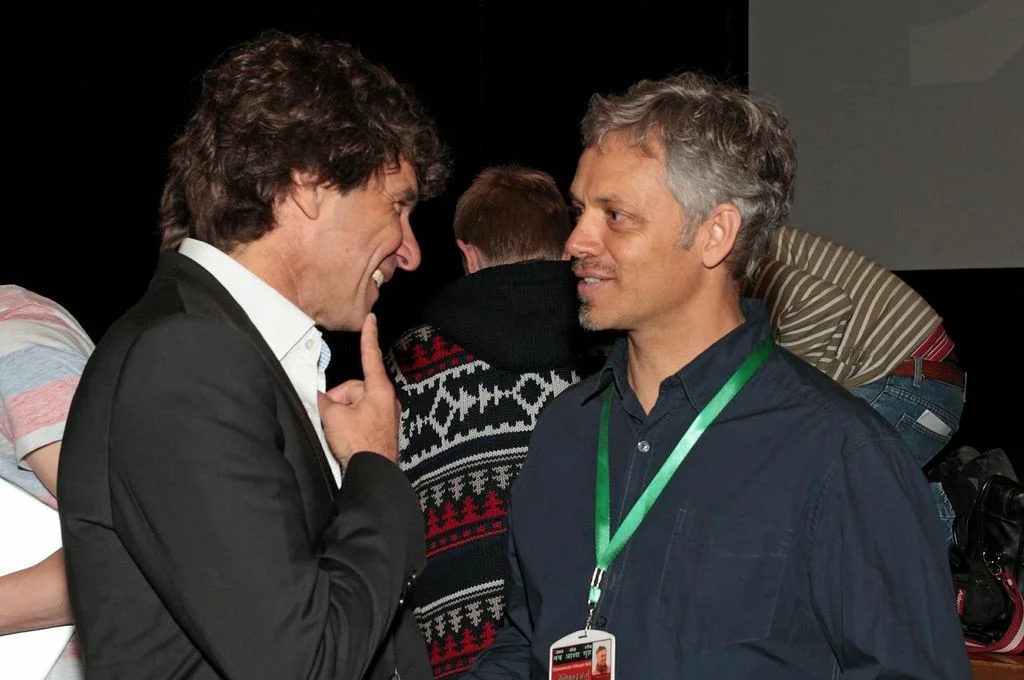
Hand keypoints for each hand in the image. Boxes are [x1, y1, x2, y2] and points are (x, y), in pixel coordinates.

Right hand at [318, 313, 399, 464]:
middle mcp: (386, 400)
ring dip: (342, 416)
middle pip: (353, 388)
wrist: (373, 475)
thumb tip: (318, 397)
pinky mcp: (380, 430)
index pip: (370, 356)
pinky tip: (345, 440)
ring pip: (353, 405)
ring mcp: (384, 416)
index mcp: (379, 389)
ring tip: (340, 434)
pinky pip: (358, 419)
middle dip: (338, 401)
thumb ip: (323, 400)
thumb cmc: (359, 443)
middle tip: (333, 420)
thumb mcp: (334, 416)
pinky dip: (348, 426)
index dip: (368, 336)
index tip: (371, 318)